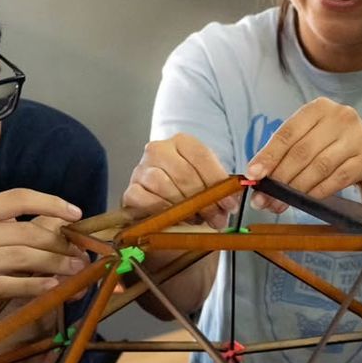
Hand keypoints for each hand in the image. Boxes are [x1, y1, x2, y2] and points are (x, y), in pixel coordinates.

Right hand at [0, 189, 85, 341]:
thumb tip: (46, 229)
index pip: (17, 197)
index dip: (51, 202)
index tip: (75, 214)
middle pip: (26, 231)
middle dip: (61, 244)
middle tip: (81, 255)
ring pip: (22, 256)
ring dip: (55, 265)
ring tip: (75, 272)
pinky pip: (7, 284)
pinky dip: (34, 285)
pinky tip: (51, 288)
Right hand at [121, 133, 235, 227]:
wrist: (161, 204)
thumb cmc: (188, 189)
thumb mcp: (206, 182)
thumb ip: (219, 188)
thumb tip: (231, 199)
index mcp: (181, 142)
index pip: (201, 156)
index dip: (217, 182)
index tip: (230, 204)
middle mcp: (158, 150)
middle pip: (184, 173)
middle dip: (204, 201)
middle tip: (217, 219)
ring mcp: (141, 169)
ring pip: (164, 186)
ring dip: (184, 208)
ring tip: (198, 220)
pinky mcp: (130, 190)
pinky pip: (147, 201)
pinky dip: (163, 212)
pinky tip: (175, 220)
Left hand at [245, 97, 361, 212]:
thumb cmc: (330, 145)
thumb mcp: (309, 137)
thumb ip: (284, 152)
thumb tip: (256, 175)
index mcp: (319, 107)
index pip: (287, 133)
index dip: (269, 155)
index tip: (253, 174)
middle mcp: (340, 117)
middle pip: (302, 152)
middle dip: (280, 179)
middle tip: (264, 199)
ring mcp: (358, 137)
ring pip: (319, 167)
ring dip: (296, 189)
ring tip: (280, 204)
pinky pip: (337, 179)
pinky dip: (317, 192)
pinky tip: (305, 200)